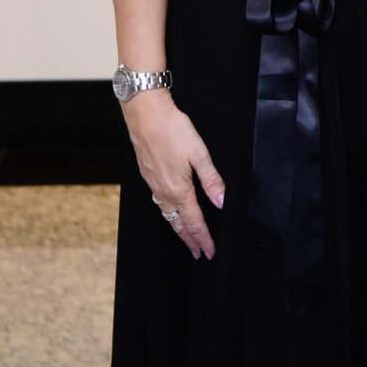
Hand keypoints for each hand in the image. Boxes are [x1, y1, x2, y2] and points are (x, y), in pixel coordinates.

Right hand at [122, 89, 224, 259]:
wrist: (145, 113)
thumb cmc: (172, 129)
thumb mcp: (199, 154)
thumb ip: (211, 180)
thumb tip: (221, 202)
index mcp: (179, 189)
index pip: (194, 222)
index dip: (203, 238)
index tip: (210, 251)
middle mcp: (163, 191)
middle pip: (178, 223)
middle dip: (190, 240)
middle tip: (199, 253)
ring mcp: (153, 184)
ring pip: (167, 214)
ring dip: (178, 228)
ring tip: (186, 237)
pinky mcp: (147, 175)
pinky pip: (158, 202)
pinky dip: (167, 213)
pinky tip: (169, 209)